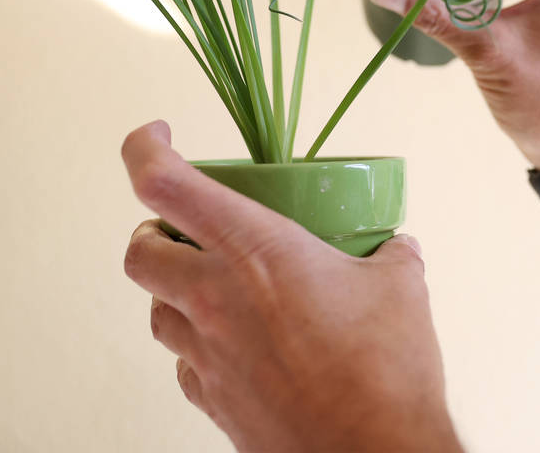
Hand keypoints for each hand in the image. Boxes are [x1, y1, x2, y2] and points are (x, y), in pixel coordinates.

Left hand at [121, 120, 462, 452]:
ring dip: (174, 290)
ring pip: (157, 311)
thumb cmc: (385, 373)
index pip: (163, 183)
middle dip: (153, 232)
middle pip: (139, 252)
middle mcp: (214, 300)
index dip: (144, 148)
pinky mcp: (214, 403)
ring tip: (215, 286)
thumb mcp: (400, 287)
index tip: (157, 136)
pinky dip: (200, 346)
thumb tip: (393, 247)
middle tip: (186, 228)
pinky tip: (239, 345)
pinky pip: (186, 364)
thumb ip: (389, 254)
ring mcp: (208, 356)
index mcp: (253, 251)